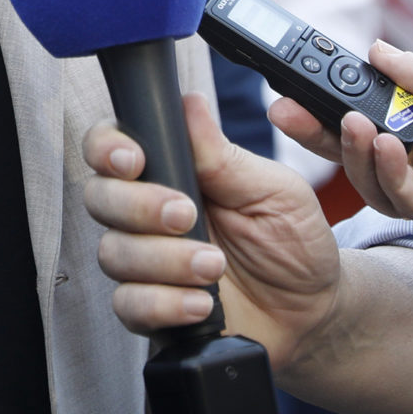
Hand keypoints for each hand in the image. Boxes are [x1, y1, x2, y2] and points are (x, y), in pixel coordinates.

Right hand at [80, 85, 342, 366]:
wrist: (313, 307)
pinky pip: (128, 306)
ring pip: (113, 253)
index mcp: (170, 172)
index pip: (109, 148)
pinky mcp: (151, 309)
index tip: (135, 160)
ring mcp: (145, 264)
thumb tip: (190, 103)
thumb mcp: (271, 191)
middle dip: (138, 206)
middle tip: (187, 215)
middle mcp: (145, 215)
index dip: (107, 149)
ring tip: (213, 266)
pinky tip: (200, 304)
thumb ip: (222, 156)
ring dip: (162, 259)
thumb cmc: (292, 239)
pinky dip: (162, 304)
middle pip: (99, 198)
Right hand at [267, 44, 412, 261]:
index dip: (338, 92)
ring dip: (351, 151)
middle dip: (320, 126)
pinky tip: (383, 146)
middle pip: (364, 142)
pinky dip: (387, 176)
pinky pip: (411, 203)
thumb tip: (376, 53)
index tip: (301, 77)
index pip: (379, 101)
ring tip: (343, 122)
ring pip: (378, 178)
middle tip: (284, 108)